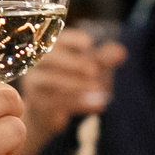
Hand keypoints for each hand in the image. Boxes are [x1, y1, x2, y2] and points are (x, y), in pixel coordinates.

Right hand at [19, 30, 124, 154]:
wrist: (45, 115)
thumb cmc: (68, 83)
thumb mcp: (88, 69)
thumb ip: (102, 59)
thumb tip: (121, 52)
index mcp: (48, 49)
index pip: (55, 39)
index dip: (71, 39)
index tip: (88, 43)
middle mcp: (36, 64)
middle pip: (49, 58)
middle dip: (73, 63)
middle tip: (94, 70)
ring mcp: (33, 84)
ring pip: (52, 82)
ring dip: (77, 85)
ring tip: (99, 90)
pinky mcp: (37, 105)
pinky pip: (55, 102)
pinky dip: (78, 104)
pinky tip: (98, 105)